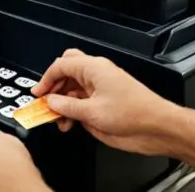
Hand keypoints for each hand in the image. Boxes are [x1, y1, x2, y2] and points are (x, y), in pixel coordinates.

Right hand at [31, 49, 177, 156]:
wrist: (157, 128)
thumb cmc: (135, 114)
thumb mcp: (92, 112)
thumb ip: (67, 106)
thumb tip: (52, 102)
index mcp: (94, 68)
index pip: (61, 66)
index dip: (45, 79)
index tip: (38, 93)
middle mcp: (96, 75)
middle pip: (66, 72)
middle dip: (53, 87)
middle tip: (45, 101)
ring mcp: (100, 89)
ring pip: (72, 89)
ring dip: (62, 103)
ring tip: (58, 119)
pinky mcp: (103, 103)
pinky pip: (81, 102)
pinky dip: (72, 111)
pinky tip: (69, 123)